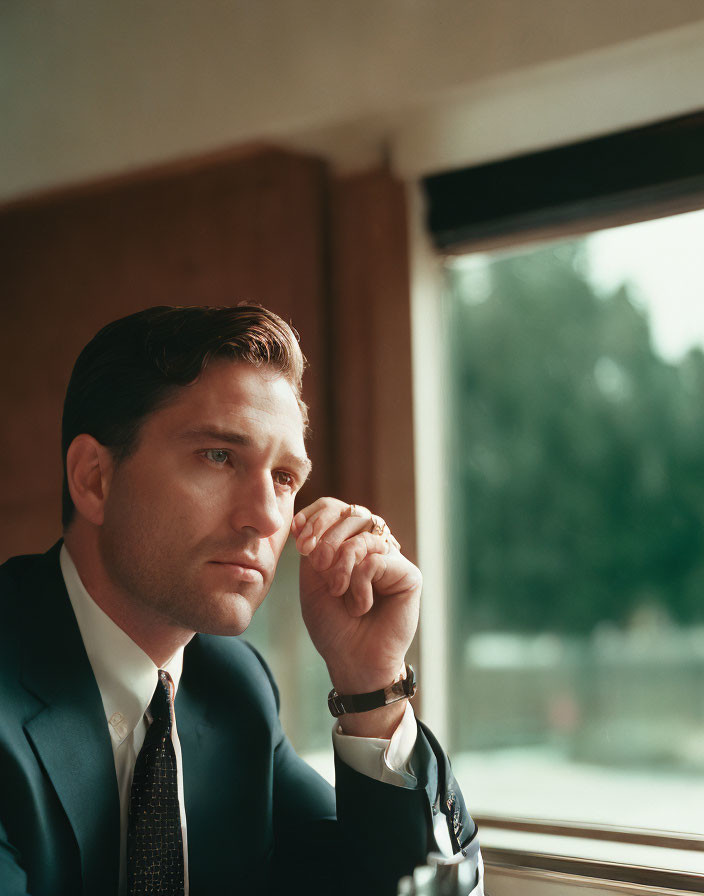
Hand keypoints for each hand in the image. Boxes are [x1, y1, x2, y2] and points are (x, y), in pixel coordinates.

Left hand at [291, 497, 420, 732]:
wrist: (352, 661)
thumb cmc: (332, 624)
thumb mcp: (313, 580)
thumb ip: (315, 546)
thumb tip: (312, 517)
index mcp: (348, 542)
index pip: (336, 507)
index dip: (317, 513)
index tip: (300, 535)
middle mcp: (373, 546)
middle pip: (352, 512)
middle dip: (327, 535)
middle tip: (318, 565)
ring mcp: (392, 558)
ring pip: (365, 533)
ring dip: (342, 560)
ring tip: (337, 590)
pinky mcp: (408, 575)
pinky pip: (378, 559)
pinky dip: (360, 581)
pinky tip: (360, 605)